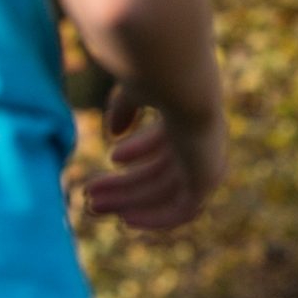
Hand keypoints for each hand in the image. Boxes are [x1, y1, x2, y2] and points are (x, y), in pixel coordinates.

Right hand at [84, 82, 226, 230]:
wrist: (184, 86)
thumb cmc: (158, 78)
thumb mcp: (135, 89)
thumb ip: (125, 106)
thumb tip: (114, 132)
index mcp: (190, 114)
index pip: (166, 139)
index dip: (138, 148)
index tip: (113, 156)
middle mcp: (202, 139)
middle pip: (159, 169)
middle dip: (124, 183)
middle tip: (92, 195)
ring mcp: (206, 160)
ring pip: (162, 190)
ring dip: (128, 200)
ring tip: (93, 205)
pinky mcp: (206, 180)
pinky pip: (180, 209)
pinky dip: (154, 216)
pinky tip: (126, 220)